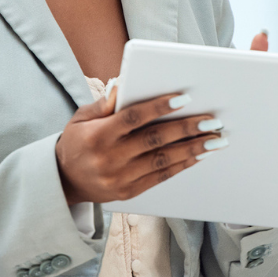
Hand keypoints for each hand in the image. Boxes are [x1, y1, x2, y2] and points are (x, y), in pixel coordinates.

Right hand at [55, 90, 223, 204]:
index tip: (184, 98)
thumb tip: (126, 84)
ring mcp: (120, 178)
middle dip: (187, 129)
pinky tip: (198, 155)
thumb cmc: (77, 141)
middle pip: (155, 140)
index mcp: (98, 136)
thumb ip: (105, 104)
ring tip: (215, 140)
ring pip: (162, 161)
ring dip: (192, 149)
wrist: (62, 181)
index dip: (159, 107)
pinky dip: (181, 165)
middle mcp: (110, 158)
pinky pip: (160, 177)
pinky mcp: (128, 192)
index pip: (134, 118)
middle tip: (212, 121)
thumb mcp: (82, 118)